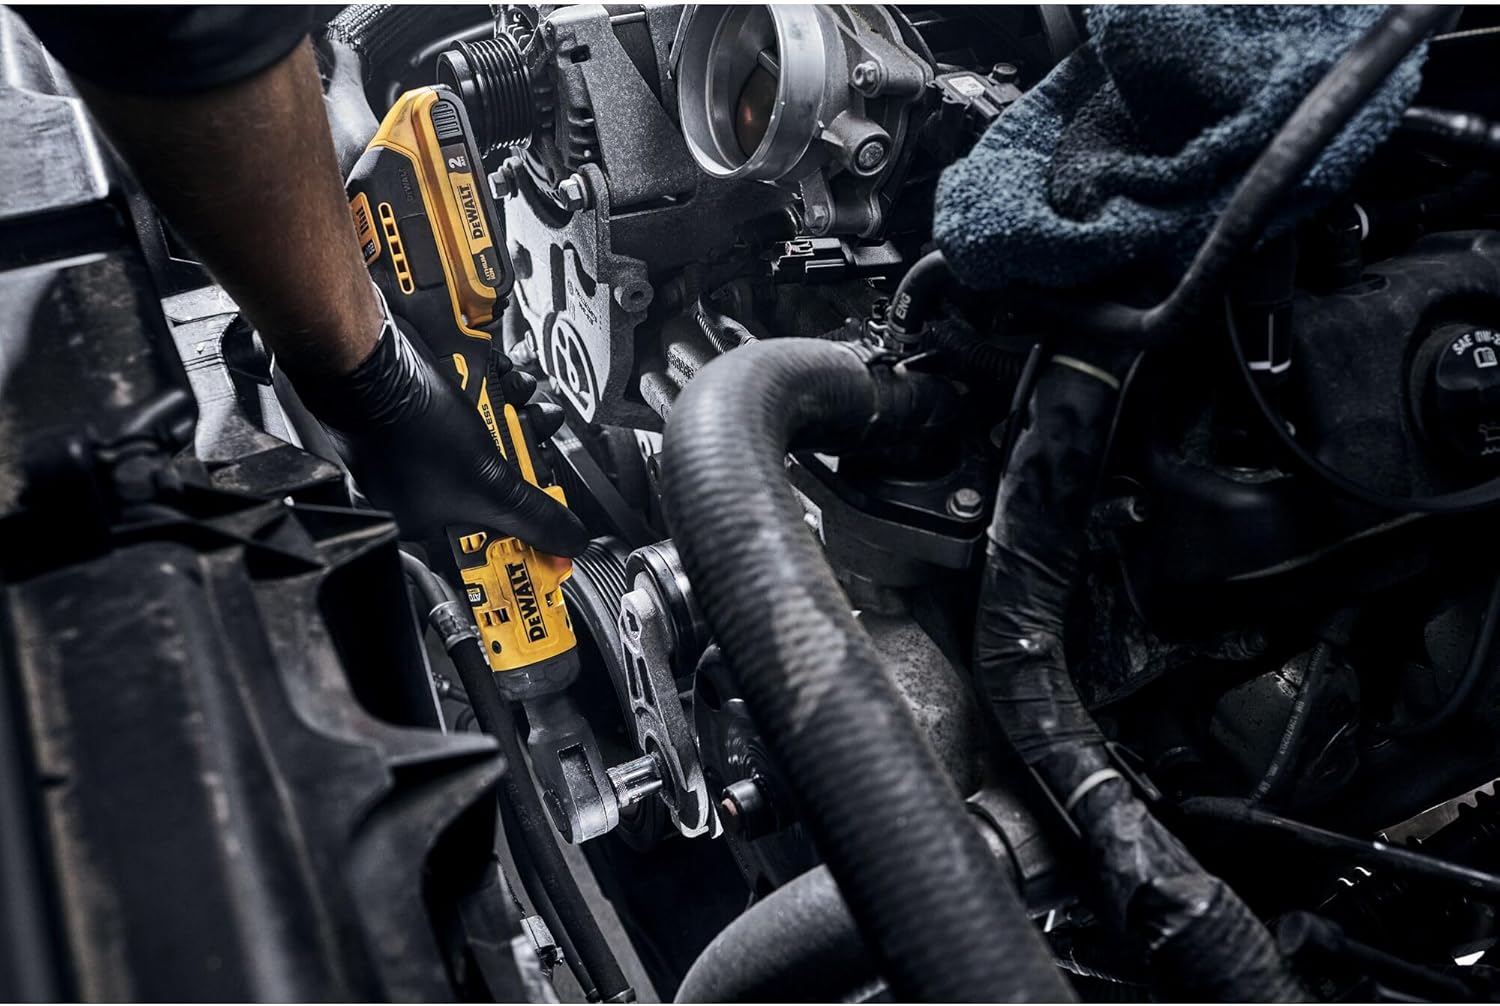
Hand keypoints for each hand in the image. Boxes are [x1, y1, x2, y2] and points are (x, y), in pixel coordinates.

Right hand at [291, 311, 587, 556]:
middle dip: (531, 456)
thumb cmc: (409, 427)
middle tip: (539, 443)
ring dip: (521, 415)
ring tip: (523, 399)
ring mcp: (429, 447)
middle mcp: (425, 490)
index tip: (556, 529)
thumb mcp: (490, 482)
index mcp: (428, 523)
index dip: (526, 536)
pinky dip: (500, 390)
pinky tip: (504, 378)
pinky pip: (480, 406)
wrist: (373, 360)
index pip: (488, 544)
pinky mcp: (433, 410)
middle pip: (500, 486)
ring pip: (496, 439)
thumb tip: (570, 542)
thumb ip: (533, 515)